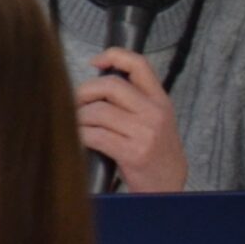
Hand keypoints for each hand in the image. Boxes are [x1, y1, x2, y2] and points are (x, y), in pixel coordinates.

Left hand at [78, 49, 188, 191]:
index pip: (139, 65)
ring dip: (80, 117)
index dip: (114, 56)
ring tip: (77, 124)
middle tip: (75, 102)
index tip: (95, 62)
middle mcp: (154, 113)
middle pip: (110, 85)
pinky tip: (80, 138)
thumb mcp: (155, 119)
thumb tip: (97, 80)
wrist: (169, 188)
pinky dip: (81, 135)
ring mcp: (144, 133)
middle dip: (85, 91)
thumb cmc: (155, 152)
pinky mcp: (132, 153)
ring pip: (98, 111)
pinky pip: (95, 135)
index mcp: (160, 100)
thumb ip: (134, 99)